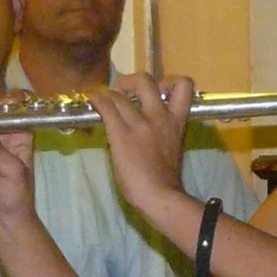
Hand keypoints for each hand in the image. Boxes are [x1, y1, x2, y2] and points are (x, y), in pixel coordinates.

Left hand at [88, 73, 193, 219]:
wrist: (159, 195)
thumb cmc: (166, 179)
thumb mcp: (171, 147)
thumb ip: (160, 130)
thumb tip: (142, 125)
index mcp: (176, 121)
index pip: (183, 87)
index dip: (169, 82)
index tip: (158, 91)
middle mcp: (158, 116)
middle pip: (145, 80)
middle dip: (131, 80)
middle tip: (124, 93)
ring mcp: (139, 124)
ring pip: (120, 93)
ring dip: (110, 93)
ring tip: (104, 100)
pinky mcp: (121, 134)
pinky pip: (106, 107)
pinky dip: (96, 100)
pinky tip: (92, 102)